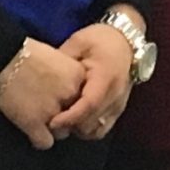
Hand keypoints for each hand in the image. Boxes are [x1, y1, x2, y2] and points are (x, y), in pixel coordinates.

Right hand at [0, 37, 87, 149]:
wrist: (2, 57)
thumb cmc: (27, 54)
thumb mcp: (58, 58)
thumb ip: (69, 77)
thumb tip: (72, 94)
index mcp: (78, 76)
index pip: (86, 100)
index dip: (73, 102)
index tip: (63, 100)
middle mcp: (69, 95)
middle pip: (77, 118)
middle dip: (64, 116)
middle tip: (49, 109)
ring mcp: (52, 110)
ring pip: (62, 133)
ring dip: (52, 128)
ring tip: (37, 118)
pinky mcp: (33, 123)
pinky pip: (45, 142)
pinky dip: (38, 139)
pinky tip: (31, 130)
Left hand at [47, 22, 135, 141]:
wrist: (126, 40)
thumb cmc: (101, 39)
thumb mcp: (78, 42)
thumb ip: (62, 59)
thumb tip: (43, 75)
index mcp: (106, 77)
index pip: (89, 104)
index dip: (70, 117)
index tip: (52, 122)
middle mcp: (115, 94)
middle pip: (91, 122)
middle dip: (70, 126)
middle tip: (50, 121)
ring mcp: (119, 104)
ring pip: (96, 130)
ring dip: (78, 129)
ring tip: (63, 121)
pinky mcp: (118, 109)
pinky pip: (103, 129)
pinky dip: (89, 130)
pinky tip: (76, 122)